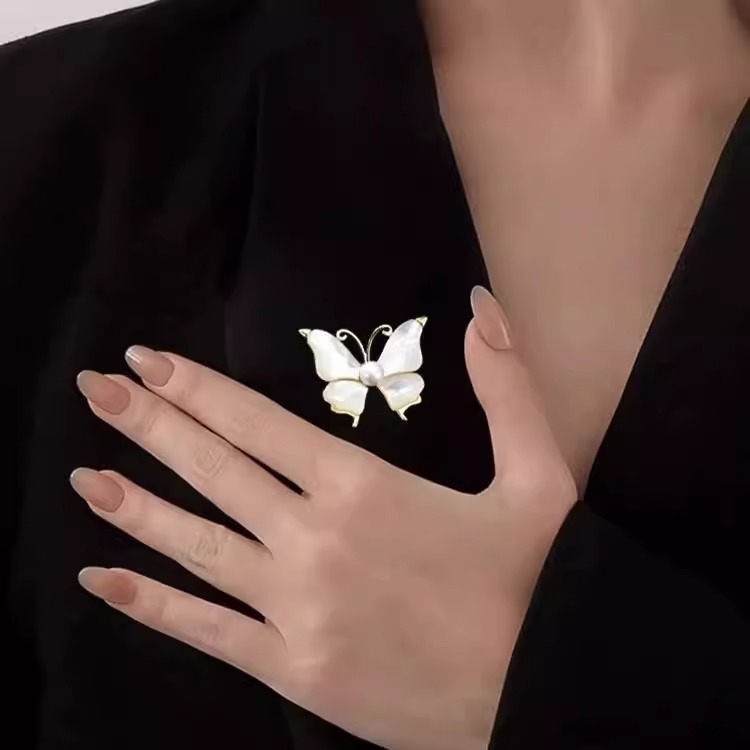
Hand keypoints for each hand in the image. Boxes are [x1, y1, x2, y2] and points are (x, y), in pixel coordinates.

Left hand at [71, 287, 576, 749]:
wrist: (544, 690)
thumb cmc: (539, 581)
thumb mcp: (538, 475)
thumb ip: (506, 387)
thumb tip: (480, 308)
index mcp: (364, 488)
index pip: (258, 423)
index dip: (197, 388)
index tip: (147, 361)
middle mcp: (315, 540)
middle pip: (214, 470)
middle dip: (149, 424)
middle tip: (94, 389)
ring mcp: (296, 608)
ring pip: (197, 545)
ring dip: (136, 504)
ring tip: (85, 474)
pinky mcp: (294, 668)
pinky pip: (206, 630)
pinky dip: (150, 603)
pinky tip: (103, 578)